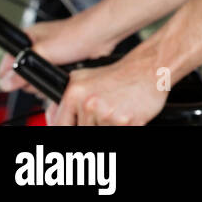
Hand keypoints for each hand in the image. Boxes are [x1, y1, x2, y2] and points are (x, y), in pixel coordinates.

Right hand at [0, 16, 115, 95]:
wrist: (100, 35)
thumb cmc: (75, 34)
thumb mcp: (42, 52)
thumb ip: (22, 69)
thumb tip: (7, 83)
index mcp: (27, 39)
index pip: (8, 63)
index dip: (12, 75)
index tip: (20, 79)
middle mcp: (37, 47)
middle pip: (23, 75)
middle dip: (32, 80)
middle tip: (44, 73)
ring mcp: (50, 55)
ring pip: (39, 78)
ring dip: (46, 80)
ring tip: (56, 71)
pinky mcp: (62, 62)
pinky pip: (53, 77)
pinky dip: (57, 79)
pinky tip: (64, 74)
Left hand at [48, 50, 167, 125]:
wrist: (150, 68)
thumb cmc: (120, 75)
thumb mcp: (84, 78)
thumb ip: (64, 98)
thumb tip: (51, 119)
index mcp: (75, 94)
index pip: (60, 126)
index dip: (67, 128)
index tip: (75, 126)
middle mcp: (89, 104)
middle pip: (81, 131)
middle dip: (94, 125)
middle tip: (104, 113)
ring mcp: (107, 114)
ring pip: (100, 133)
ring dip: (108, 126)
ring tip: (116, 111)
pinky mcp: (126, 122)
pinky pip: (118, 133)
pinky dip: (122, 127)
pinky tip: (126, 114)